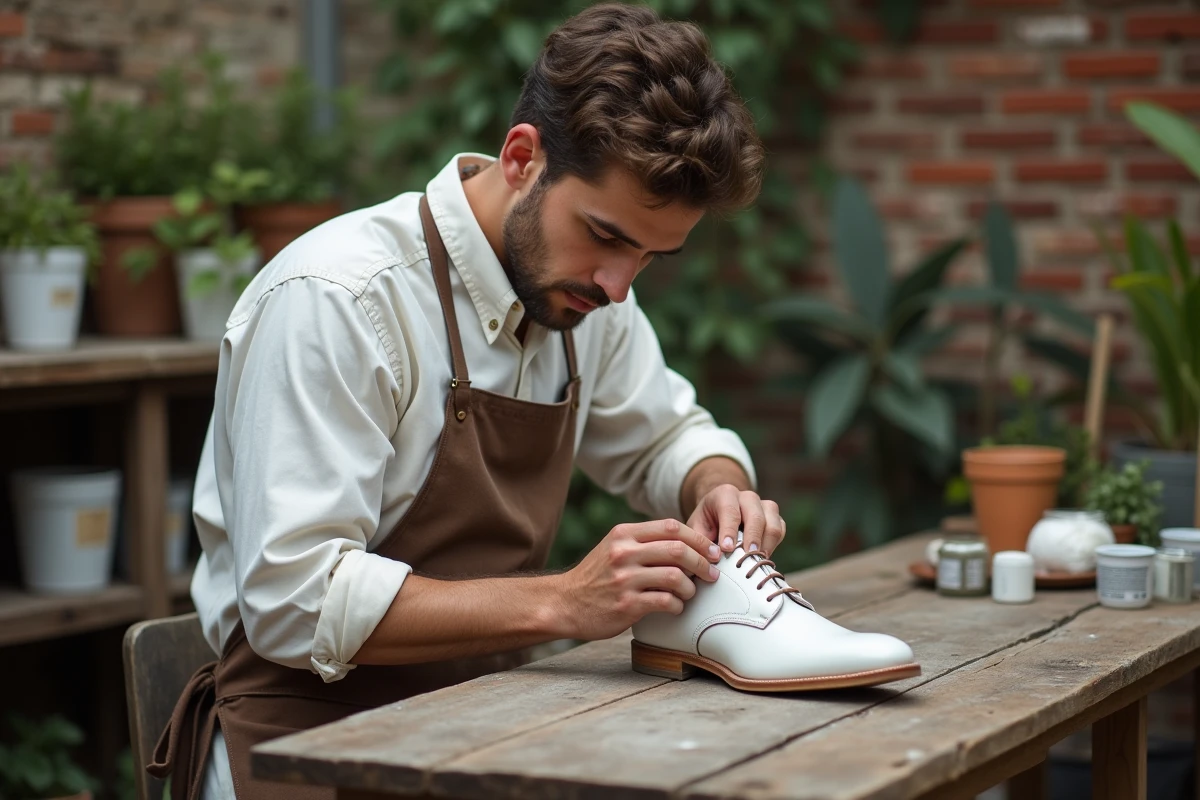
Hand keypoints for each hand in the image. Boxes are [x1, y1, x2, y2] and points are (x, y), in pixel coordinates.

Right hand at [556, 519, 720, 640]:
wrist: (564, 603)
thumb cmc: (596, 576)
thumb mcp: (613, 547)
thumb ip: (643, 541)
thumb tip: (685, 543)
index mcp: (623, 534)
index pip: (671, 527)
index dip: (698, 539)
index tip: (711, 551)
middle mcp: (624, 553)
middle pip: (678, 550)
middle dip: (702, 563)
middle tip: (711, 574)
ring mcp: (624, 579)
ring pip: (675, 577)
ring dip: (690, 588)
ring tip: (689, 593)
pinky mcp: (626, 605)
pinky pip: (665, 602)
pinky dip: (677, 605)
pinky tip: (675, 607)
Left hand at [686, 484, 785, 556]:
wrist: (719, 514)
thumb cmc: (707, 523)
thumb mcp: (696, 528)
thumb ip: (699, 541)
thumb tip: (710, 558)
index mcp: (725, 494)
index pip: (730, 510)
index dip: (729, 530)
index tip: (726, 548)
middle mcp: (747, 497)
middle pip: (755, 516)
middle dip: (752, 538)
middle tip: (747, 556)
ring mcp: (764, 506)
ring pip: (773, 523)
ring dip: (766, 544)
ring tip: (756, 561)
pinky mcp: (775, 518)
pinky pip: (780, 530)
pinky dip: (774, 545)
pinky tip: (763, 557)